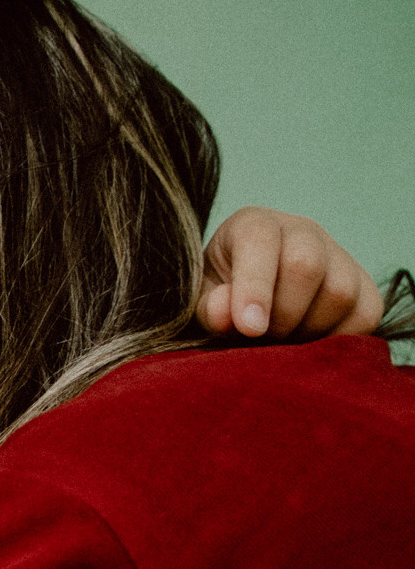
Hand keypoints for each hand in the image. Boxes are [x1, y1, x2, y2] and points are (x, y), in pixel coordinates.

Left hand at [197, 207, 382, 338]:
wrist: (251, 308)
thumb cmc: (221, 303)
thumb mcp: (203, 303)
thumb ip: (210, 308)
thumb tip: (224, 314)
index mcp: (254, 226)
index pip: (260, 239)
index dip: (256, 286)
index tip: (250, 329)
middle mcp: (302, 232)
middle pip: (306, 264)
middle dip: (282, 315)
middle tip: (263, 337)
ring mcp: (338, 256)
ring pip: (340, 292)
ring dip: (309, 331)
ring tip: (284, 340)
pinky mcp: (364, 287)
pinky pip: (365, 314)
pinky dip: (339, 339)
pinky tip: (310, 343)